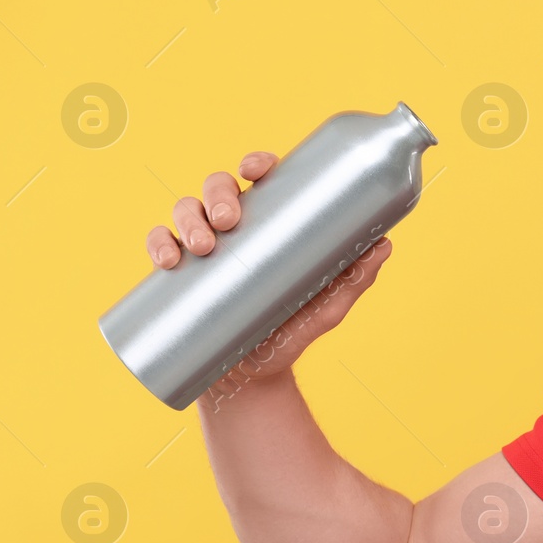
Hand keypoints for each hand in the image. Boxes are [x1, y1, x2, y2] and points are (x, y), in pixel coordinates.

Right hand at [142, 151, 395, 401]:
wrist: (255, 379)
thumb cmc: (292, 331)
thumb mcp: (328, 305)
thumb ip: (354, 277)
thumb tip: (384, 245)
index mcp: (270, 223)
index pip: (260, 180)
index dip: (255, 163)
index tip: (256, 169)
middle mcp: (233, 230)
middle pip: (216, 187)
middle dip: (217, 193)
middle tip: (229, 220)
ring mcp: (203, 250)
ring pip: (185, 210)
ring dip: (188, 218)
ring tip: (204, 247)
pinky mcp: (178, 277)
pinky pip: (160, 247)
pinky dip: (159, 245)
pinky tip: (170, 260)